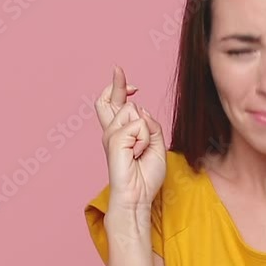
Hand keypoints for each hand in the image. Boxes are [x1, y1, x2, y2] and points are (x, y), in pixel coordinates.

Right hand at [95, 65, 166, 207]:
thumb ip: (150, 124)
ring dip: (146, 131)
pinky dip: (144, 139)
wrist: (138, 197)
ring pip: (134, 111)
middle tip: (118, 68)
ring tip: (140, 151)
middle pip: (109, 99)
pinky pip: (138, 125)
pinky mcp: (113, 140)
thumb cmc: (145, 175)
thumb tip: (139, 109)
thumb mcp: (156, 144)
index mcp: (120, 133)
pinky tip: (137, 154)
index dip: (118, 88)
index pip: (114, 104)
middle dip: (116, 83)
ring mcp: (111, 135)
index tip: (127, 80)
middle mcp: (111, 132)